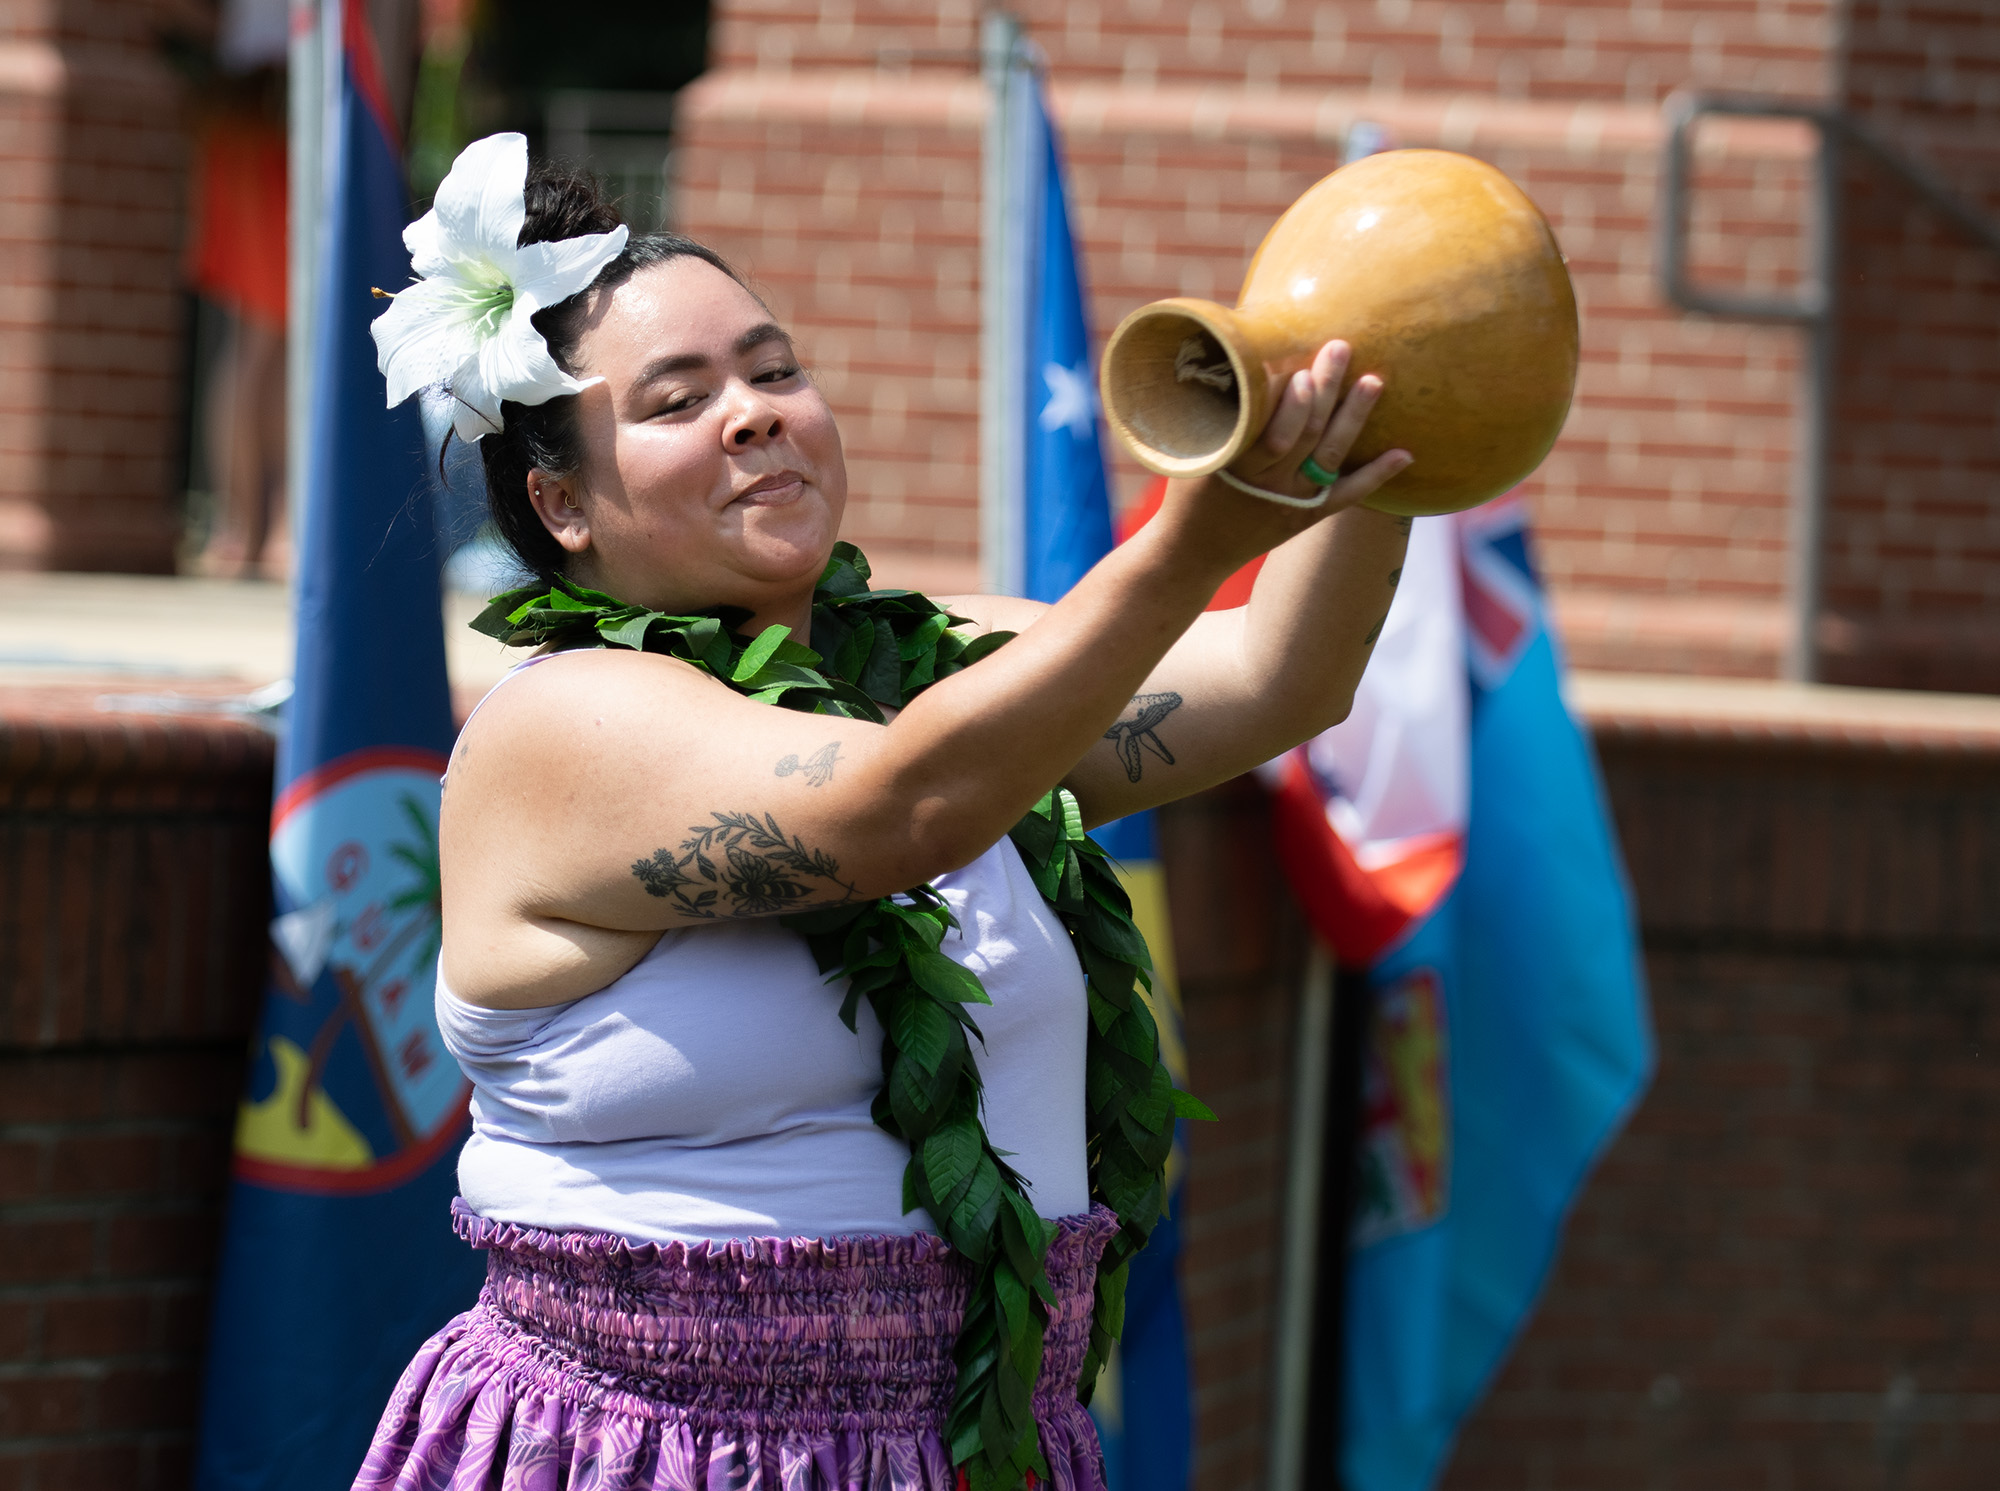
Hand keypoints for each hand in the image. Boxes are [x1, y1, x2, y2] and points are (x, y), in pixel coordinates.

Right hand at [1157, 341, 1412, 574]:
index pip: (1274, 433)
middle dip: (1326, 390)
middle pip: (1307, 434)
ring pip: (1331, 457)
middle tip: (1341, 348)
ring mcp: (1293, 501)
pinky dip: (1376, 476)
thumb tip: (1241, 358)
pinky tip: (1404, 454)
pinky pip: (1347, 496)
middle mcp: (1270, 485)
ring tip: (1373, 380)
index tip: (1304, 369)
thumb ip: (1220, 415)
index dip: (1293, 403)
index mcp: (1238, 468)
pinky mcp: (1308, 516)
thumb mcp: (1193, 453)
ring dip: (1354, 417)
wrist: (1193, 552)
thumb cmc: (1188, 493)